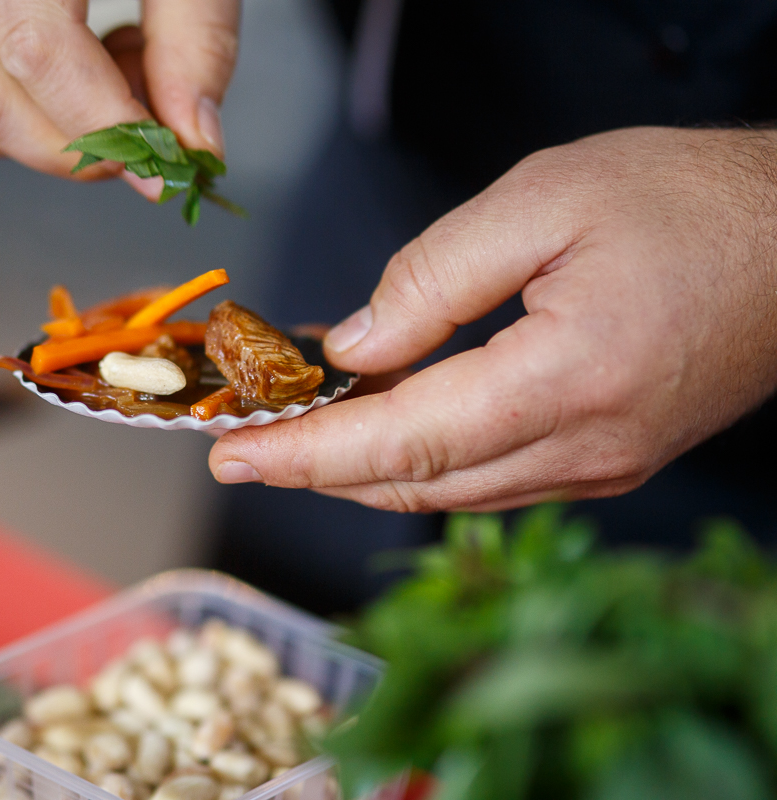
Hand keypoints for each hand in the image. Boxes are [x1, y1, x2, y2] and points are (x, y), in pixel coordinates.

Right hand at [0, 0, 238, 197]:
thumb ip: (197, 42)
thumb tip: (195, 145)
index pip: (39, 51)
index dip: (107, 126)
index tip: (167, 167)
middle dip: (80, 146)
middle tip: (154, 126)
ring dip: (59, 130)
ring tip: (126, 65)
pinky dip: (38, 108)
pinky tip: (91, 57)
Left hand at [209, 127, 776, 511]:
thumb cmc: (687, 202)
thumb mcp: (544, 203)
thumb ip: (433, 279)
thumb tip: (353, 346)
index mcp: (566, 384)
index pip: (402, 443)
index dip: (308, 452)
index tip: (233, 452)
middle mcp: (583, 448)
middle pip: (415, 485)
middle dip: (317, 468)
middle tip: (243, 443)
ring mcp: (600, 465)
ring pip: (449, 492)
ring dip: (364, 468)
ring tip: (298, 428)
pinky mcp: (608, 458)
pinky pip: (489, 477)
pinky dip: (422, 457)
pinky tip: (384, 420)